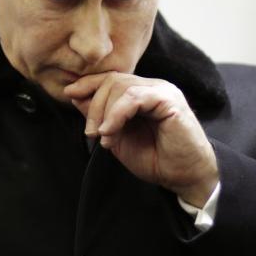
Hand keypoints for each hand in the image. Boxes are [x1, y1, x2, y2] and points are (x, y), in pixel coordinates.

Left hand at [64, 72, 218, 207]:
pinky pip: (135, 98)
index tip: (70, 94)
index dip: (89, 84)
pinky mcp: (169, 101)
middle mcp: (152, 87)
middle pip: (112, 80)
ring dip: (104, 112)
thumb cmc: (157, 160)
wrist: (185, 177)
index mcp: (142, 94)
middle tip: (90, 133)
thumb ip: (101, 118)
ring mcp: (162, 92)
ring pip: (121, 86)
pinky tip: (110, 131)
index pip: (111, 78)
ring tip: (103, 136)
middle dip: (94, 105)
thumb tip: (76, 97)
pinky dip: (117, 114)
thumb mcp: (118, 138)